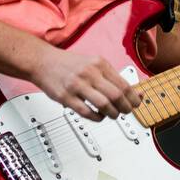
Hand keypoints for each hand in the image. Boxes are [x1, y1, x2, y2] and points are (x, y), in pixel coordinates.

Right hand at [28, 45, 142, 120]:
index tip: (136, 103)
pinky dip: (97, 118)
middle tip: (126, 111)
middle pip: (116, 95)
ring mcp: (77, 85)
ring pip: (104, 105)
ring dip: (113, 114)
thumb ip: (110, 76)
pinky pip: (86, 112)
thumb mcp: (93, 63)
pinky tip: (98, 116)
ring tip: (112, 115)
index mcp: (99, 64)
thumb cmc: (68, 64)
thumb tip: (133, 91)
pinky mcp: (66, 97)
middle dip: (126, 108)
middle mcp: (89, 73)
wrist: (42, 61)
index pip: (124, 84)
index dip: (134, 97)